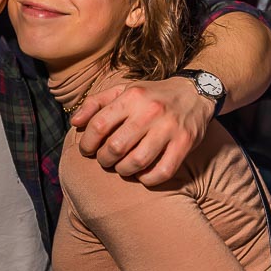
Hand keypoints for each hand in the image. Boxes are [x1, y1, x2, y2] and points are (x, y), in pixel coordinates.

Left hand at [70, 77, 214, 185]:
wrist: (195, 93)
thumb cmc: (153, 95)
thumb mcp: (124, 90)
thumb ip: (96, 103)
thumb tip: (75, 122)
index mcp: (132, 97)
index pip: (99, 125)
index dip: (87, 143)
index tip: (87, 150)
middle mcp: (150, 112)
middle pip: (115, 147)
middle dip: (104, 159)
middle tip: (105, 160)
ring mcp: (169, 129)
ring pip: (136, 162)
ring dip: (123, 171)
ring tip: (121, 167)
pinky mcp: (185, 144)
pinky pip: (162, 172)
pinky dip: (147, 179)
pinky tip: (142, 174)